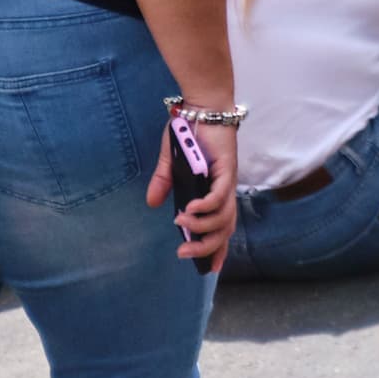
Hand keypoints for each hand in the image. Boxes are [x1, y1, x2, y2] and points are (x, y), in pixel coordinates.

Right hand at [150, 114, 239, 271]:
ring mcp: (226, 180)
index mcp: (214, 192)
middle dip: (206, 247)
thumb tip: (152, 203)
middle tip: (183, 254)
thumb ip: (163, 182)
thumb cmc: (189, 134)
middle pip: (224, 229)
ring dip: (202, 226)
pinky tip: (190, 210)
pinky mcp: (226, 168)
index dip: (218, 249)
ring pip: (223, 215)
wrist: (201, 108)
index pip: (221, 227)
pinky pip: (219, 195)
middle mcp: (224, 190)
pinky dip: (206, 207)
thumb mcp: (171, 163)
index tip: (209, 270)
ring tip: (181, 224)